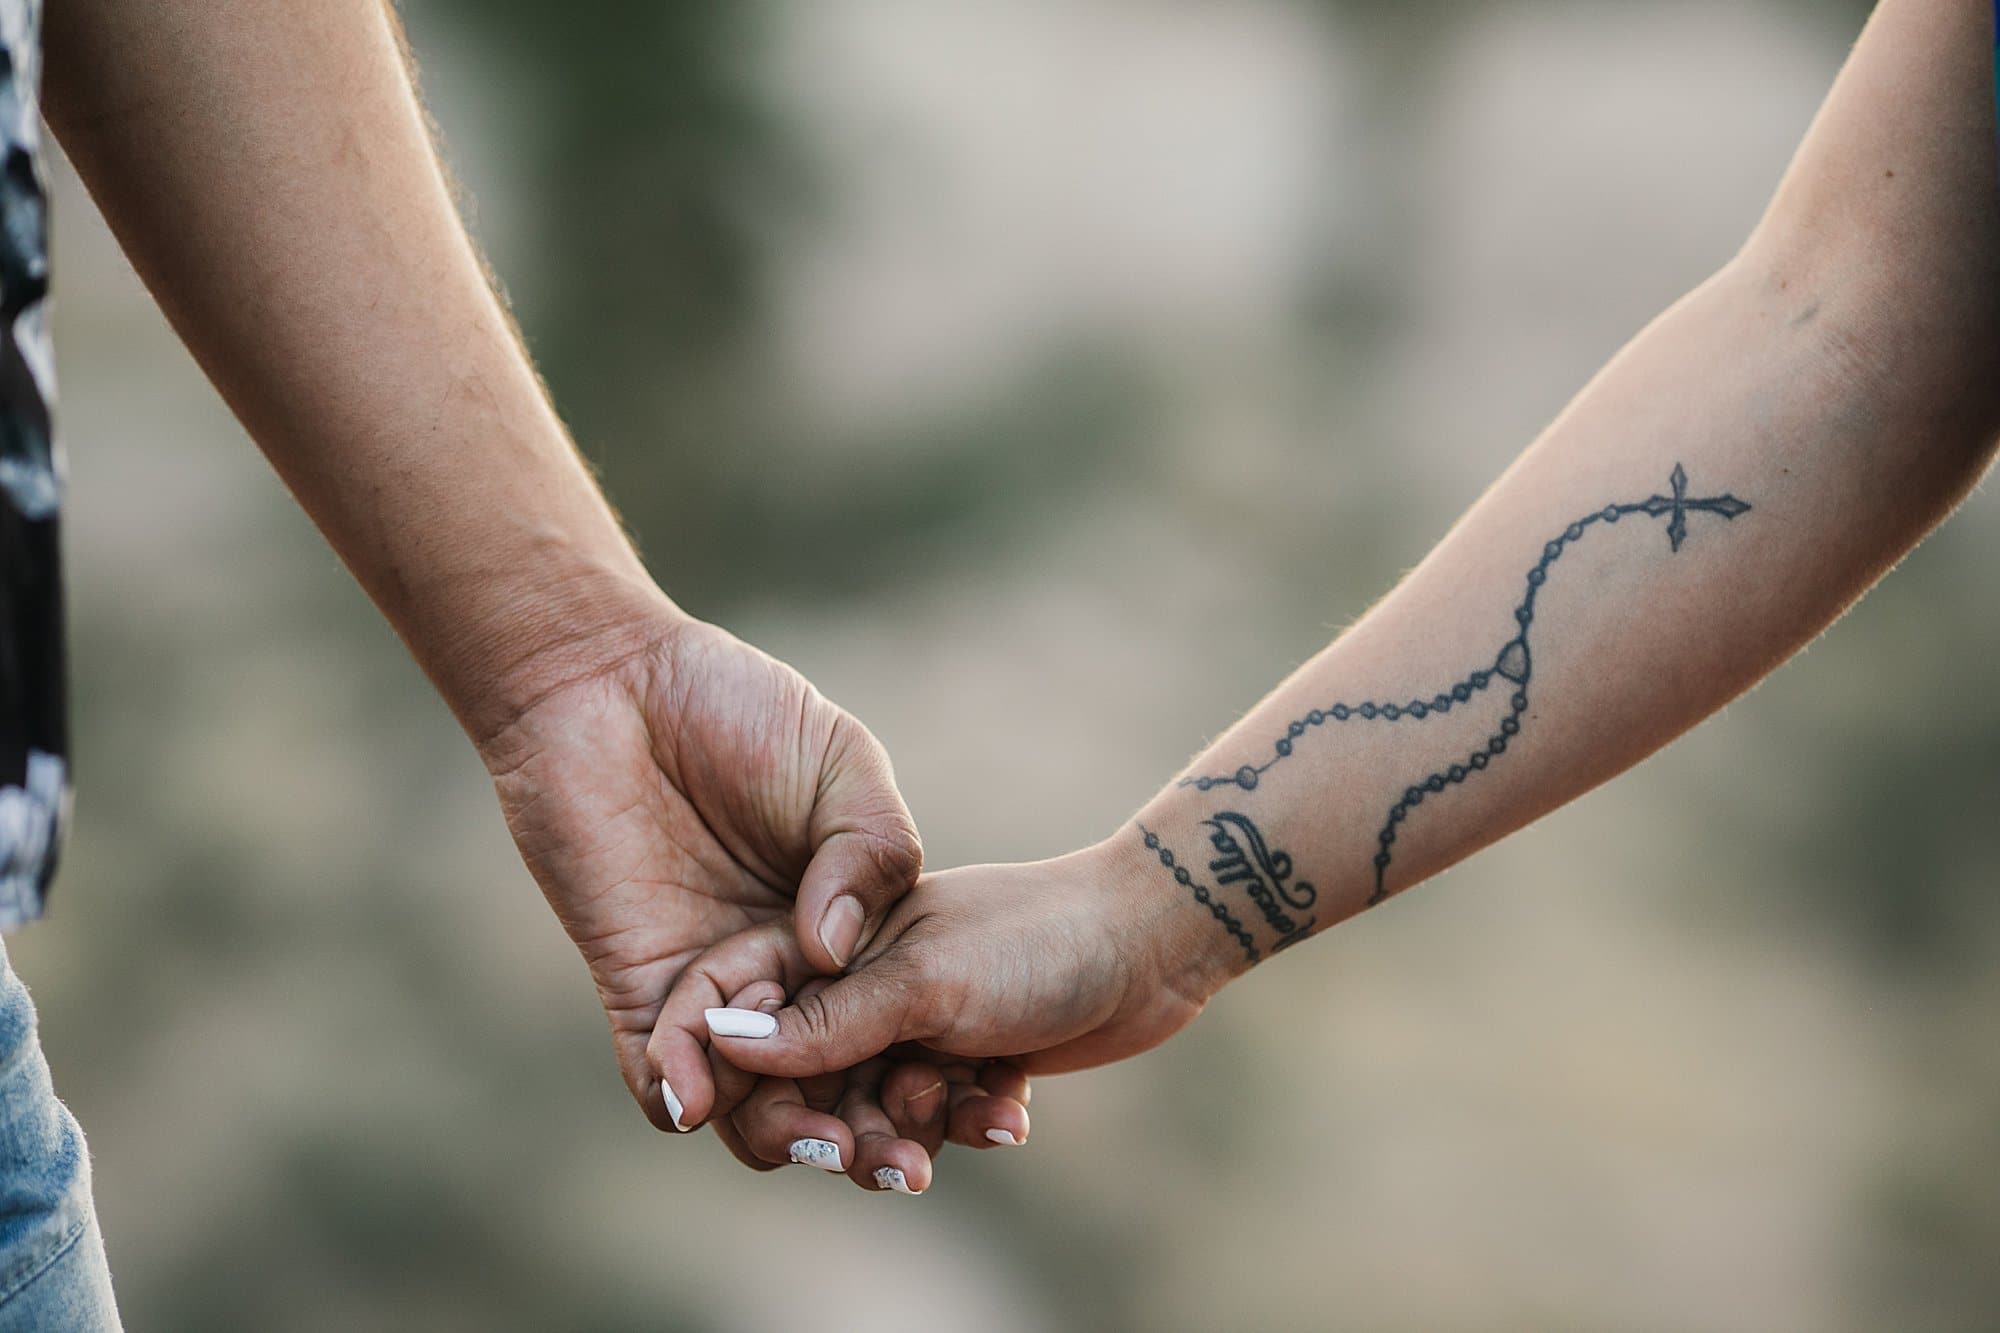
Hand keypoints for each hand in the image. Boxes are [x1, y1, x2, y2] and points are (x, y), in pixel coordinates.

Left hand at [473, 591, 924, 1129]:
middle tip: (900, 1167)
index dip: (942, 1076)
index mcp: (852, 927)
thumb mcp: (844, 766)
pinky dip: (678, 1095)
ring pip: (750, 1100)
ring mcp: (713, 984)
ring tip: (819, 1143)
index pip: (902, 1024)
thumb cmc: (738, 706)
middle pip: (834, 1083)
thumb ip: (872, 851)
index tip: (986, 1111)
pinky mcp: (637, 984)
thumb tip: (838, 951)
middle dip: (868, 1137)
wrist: (612, 680)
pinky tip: (700, 1097)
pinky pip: (655, 1071)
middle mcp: (787, 970)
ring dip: (783, 1133)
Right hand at [652, 836, 1233, 1107]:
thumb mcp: (926, 983)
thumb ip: (831, 1021)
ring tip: (950, 1143)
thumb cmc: (1033, 939)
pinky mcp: (958, 1059)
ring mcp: (908, 1024)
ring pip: (867, 1113)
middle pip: (796, 1080)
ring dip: (902, 1138)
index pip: (735, 1003)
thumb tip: (727, 1046)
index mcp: (828, 941)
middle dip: (828, 1124)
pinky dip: (964, 1122)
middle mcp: (858, 984)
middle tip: (869, 1156)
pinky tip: (1008, 1115)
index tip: (706, 1111)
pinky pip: (932, 1120)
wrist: (1148, 943)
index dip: (717, 1059)